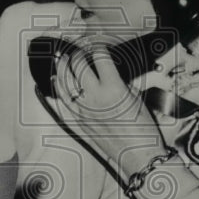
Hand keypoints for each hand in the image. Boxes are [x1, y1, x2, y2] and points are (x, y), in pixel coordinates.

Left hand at [53, 40, 158, 160]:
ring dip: (63, 66)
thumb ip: (121, 81)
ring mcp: (83, 110)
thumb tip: (109, 71)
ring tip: (64, 59)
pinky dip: (57, 88)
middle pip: (78, 64)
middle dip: (79, 53)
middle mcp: (95, 98)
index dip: (98, 46)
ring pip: (64, 81)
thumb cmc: (143, 129)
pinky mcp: (77, 122)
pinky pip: (61, 102)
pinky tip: (56, 80)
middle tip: (81, 50)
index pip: (100, 56)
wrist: (138, 154)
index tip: (98, 44)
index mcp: (113, 88)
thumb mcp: (137, 97)